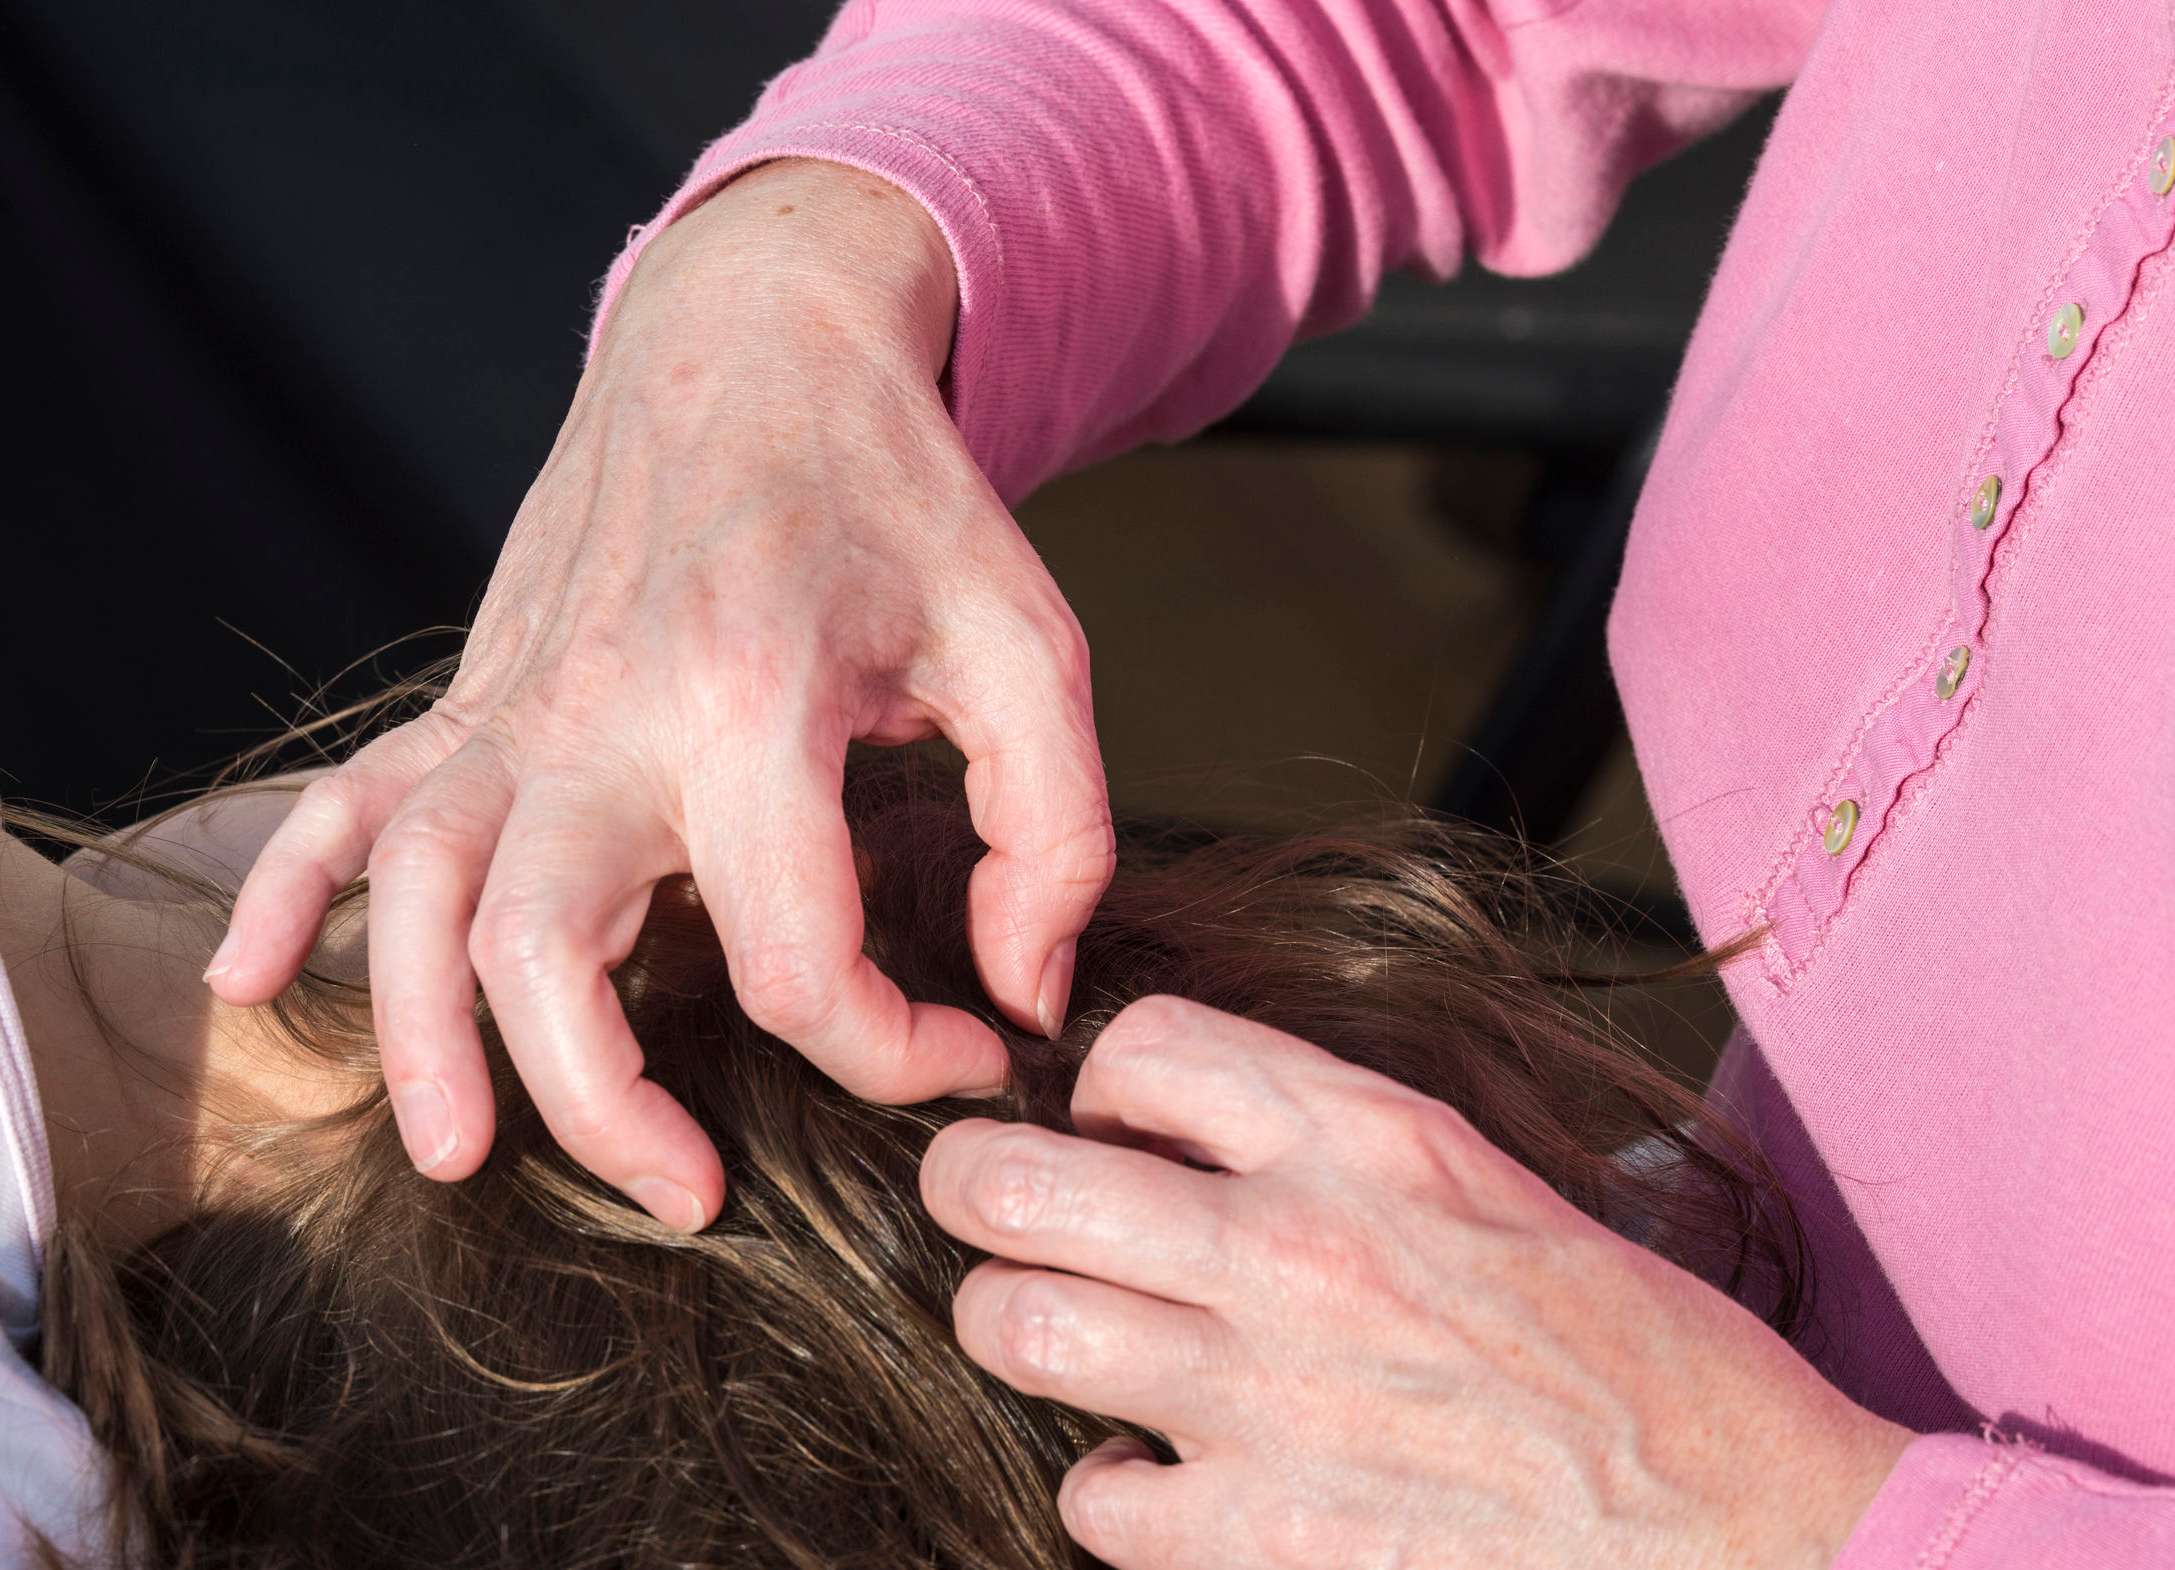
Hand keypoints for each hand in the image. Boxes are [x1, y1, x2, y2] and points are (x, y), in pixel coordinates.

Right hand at [206, 160, 1114, 1230]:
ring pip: (418, 901)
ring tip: (462, 1153)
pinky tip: (254, 981)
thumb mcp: (1030, 643)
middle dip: (607, 1110)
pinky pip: (348, 799)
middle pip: (547, 957)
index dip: (894, 1051)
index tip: (960, 1047)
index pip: (799, 960)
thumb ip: (1057, 832)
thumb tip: (1018, 989)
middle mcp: (610, 711)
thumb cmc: (901, 494)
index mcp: (759, 702)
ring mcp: (521, 700)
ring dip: (421, 1042)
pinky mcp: (477, 688)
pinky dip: (285, 892)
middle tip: (689, 1195)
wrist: (760, 336)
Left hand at [921, 996, 1909, 1569]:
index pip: (1143, 1042)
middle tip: (989, 1205)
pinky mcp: (1268, 1544)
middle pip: (1021, 1178)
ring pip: (1018, 1324)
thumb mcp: (1495, 1188)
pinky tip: (1156, 1479)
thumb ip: (1339, 1147)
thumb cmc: (1645, 1359)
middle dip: (975, 1186)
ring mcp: (1272, 1400)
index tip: (1111, 1120)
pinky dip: (1106, 1491)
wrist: (1755, 1534)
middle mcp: (1302, 1247)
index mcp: (1375, 1138)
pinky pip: (1093, 1499)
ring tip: (1055, 1332)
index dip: (1101, 1078)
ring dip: (1015, 1325)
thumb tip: (1194, 1137)